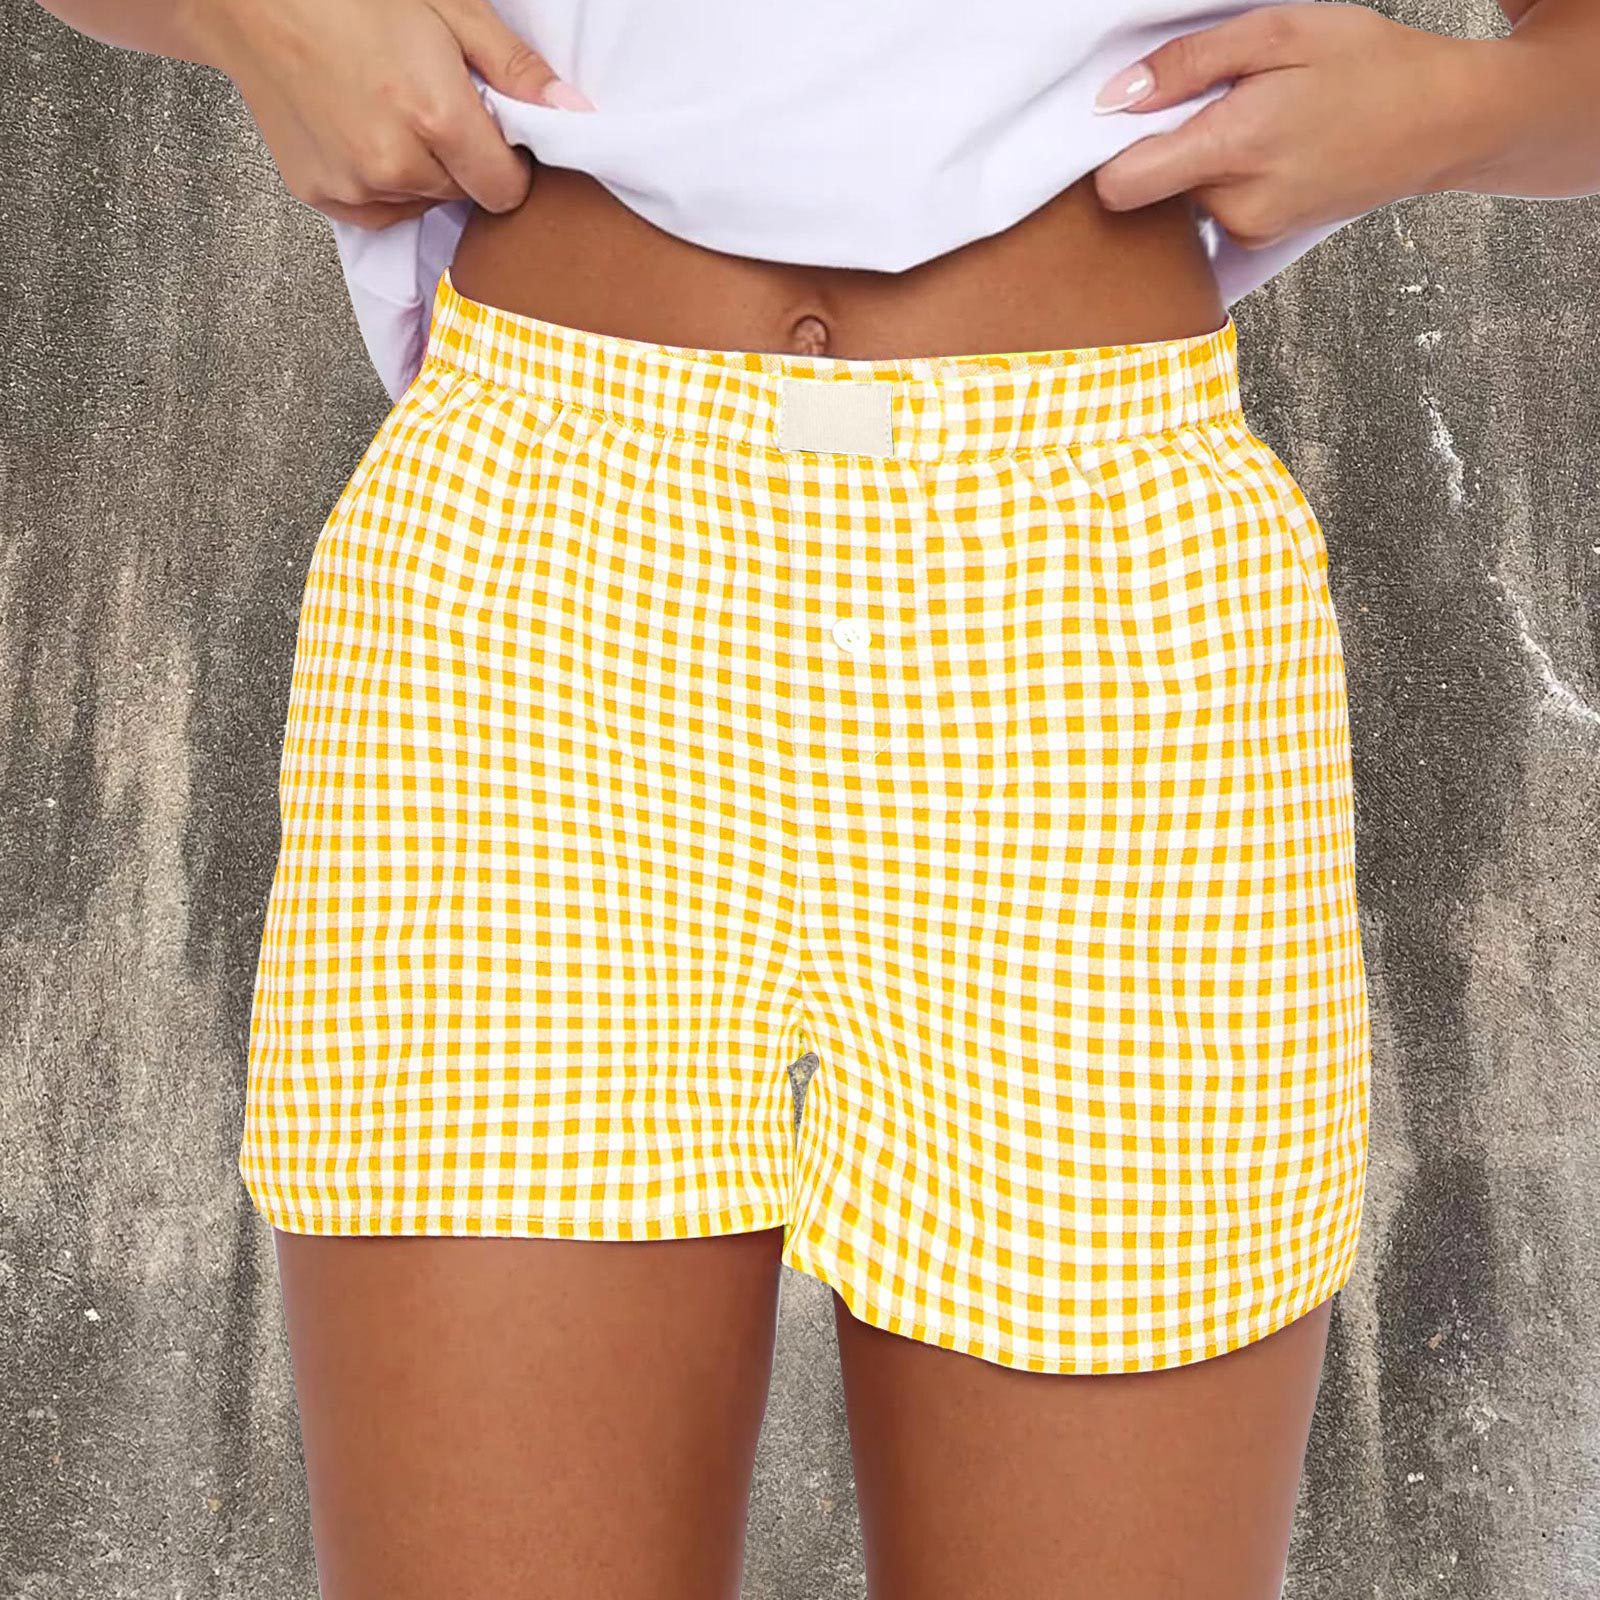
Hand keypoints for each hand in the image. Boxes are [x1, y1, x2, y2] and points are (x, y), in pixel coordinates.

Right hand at [186, 0, 593, 229]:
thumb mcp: (449, 8)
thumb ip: (515, 69)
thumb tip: (574, 113)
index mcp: (435, 118)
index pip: (507, 189)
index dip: (508, 161)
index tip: (491, 129)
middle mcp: (395, 164)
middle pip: (465, 195)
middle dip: (461, 158)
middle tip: (428, 100)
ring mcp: (356, 186)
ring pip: (424, 203)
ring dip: (421, 170)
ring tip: (387, 109)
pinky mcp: (325, 197)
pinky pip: (381, 210)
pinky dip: (381, 181)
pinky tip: (360, 128)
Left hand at [1090, 3, 1480, 248]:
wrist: (1443, 121)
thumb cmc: (1369, 64)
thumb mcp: (1281, 31)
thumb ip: (1189, 64)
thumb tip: (1114, 98)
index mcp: (1234, 149)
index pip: (1120, 185)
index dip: (1112, 151)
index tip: (1134, 116)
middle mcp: (1235, 206)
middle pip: (1150, 186)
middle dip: (1168, 143)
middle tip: (1223, 102)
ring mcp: (1249, 230)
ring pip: (1183, 198)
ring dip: (1202, 160)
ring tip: (1260, 122)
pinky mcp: (1262, 239)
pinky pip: (1214, 209)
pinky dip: (1227, 179)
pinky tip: (1272, 150)